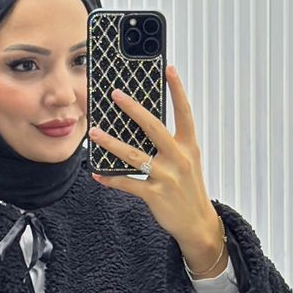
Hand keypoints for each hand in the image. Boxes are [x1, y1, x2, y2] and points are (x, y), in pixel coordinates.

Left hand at [87, 64, 224, 267]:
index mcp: (189, 147)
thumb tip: (144, 127)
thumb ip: (171, 144)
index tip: (169, 68)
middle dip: (133, 109)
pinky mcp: (155, 195)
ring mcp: (167, 177)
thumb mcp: (188, 162)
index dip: (177, 89)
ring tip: (94, 133)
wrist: (197, 223)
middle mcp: (179, 158)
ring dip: (111, 143)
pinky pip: (128, 183)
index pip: (184, 112)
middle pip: (154, 127)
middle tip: (116, 94)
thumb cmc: (189, 190)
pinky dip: (111, 178)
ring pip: (134, 155)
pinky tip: (98, 173)